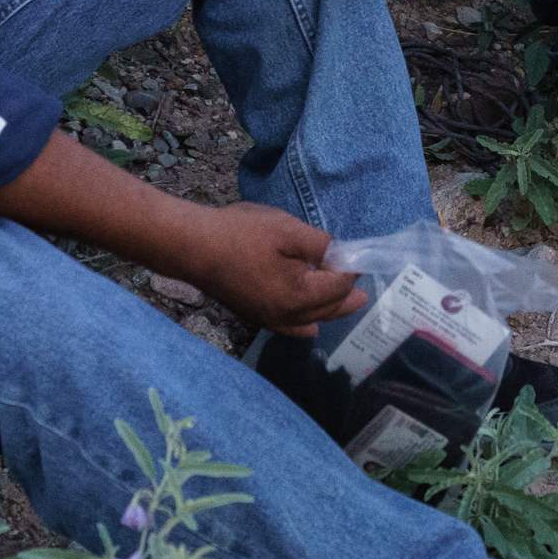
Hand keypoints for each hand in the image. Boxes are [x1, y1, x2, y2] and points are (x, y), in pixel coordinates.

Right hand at [173, 200, 363, 332]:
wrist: (193, 247)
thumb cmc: (241, 235)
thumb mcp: (288, 230)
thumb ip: (320, 245)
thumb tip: (338, 254)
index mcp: (299, 296)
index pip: (338, 286)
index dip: (351, 269)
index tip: (358, 256)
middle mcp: (286, 316)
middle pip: (327, 309)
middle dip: (346, 298)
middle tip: (364, 294)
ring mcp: (268, 319)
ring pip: (309, 321)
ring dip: (328, 311)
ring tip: (344, 303)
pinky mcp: (253, 315)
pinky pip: (288, 327)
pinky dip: (304, 324)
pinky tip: (309, 325)